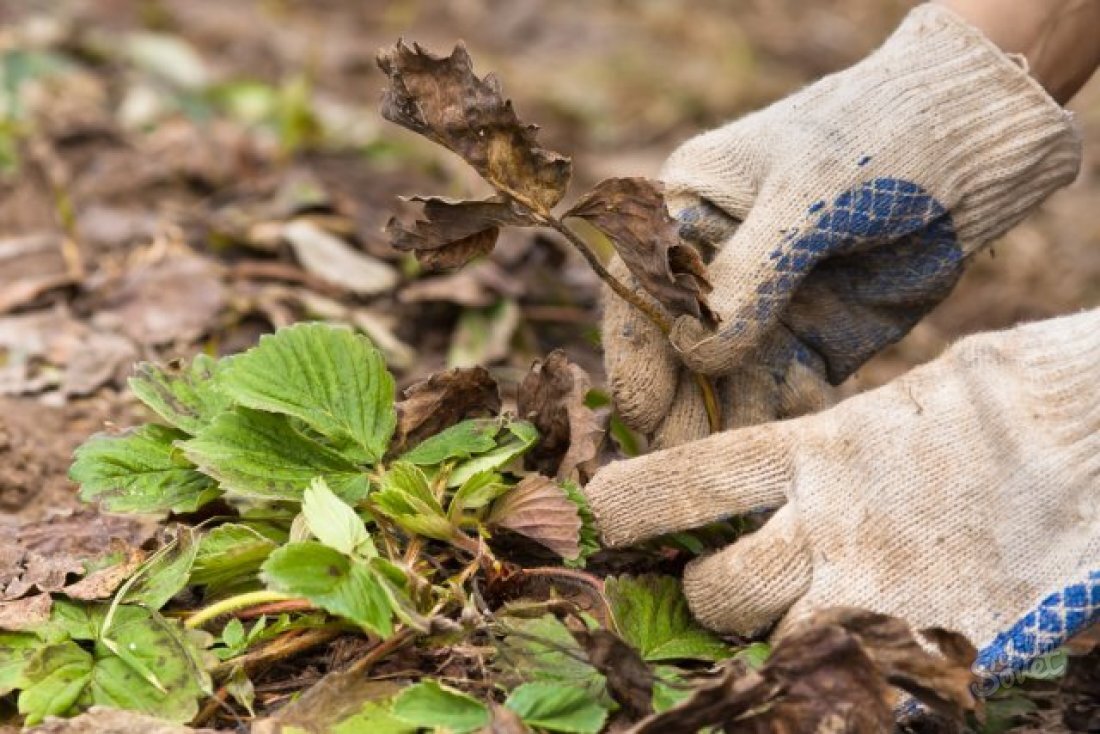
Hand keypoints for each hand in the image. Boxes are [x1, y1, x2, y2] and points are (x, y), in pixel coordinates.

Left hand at [588, 309, 1099, 681]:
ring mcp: (888, 592)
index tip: (596, 512)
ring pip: (778, 652)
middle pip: (720, 593)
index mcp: (819, 449)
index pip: (689, 480)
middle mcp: (838, 526)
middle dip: (708, 600)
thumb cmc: (1005, 404)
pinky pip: (862, 689)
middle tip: (722, 588)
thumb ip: (823, 443)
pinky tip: (849, 659)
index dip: (631, 502)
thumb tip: (769, 471)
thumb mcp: (896, 403)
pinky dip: (840, 683)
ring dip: (770, 648)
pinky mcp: (943, 644)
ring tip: (793, 623)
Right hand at [603, 4, 1079, 445]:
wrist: (975, 143)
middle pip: (675, 353)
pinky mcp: (811, 342)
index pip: (641, 296)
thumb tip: (697, 354)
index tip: (645, 417)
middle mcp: (713, 269)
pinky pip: (784, 394)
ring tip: (739, 461)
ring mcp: (763, 310)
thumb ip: (750, 276)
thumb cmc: (877, 138)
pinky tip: (795, 429)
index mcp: (685, 215)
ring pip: (725, 384)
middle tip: (684, 464)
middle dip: (678, 407)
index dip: (637, 357)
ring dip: (728, 423)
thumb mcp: (808, 196)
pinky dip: (785, 417)